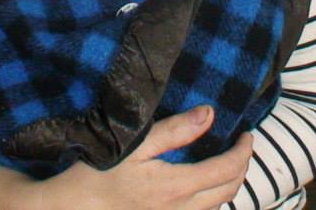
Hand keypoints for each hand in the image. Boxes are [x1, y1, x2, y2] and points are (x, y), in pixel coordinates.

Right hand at [30, 106, 252, 209]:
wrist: (69, 209)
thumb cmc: (97, 173)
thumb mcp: (134, 143)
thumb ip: (175, 130)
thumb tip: (209, 114)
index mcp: (177, 187)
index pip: (227, 170)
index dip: (243, 151)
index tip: (246, 133)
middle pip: (229, 190)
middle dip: (241, 166)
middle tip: (240, 144)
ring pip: (216, 206)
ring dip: (228, 183)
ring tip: (224, 160)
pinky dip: (210, 198)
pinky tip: (200, 184)